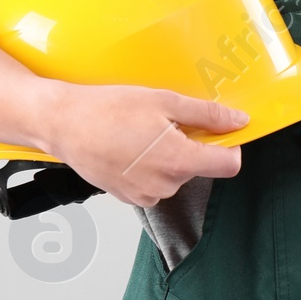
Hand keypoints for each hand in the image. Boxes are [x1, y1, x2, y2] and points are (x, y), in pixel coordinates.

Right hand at [43, 85, 247, 205]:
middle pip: (198, 166)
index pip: (229, 165)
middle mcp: (165, 185)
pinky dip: (148, 166)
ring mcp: (146, 195)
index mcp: (178, 161)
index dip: (230, 145)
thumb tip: (237, 121)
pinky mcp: (130, 198)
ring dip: (167, 155)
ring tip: (139, 134)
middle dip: (189, 144)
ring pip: (175, 174)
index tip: (220, 132)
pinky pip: (154, 182)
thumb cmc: (107, 110)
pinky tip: (128, 147)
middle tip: (162, 122)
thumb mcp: (164, 101)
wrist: (63, 124)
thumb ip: (206, 114)